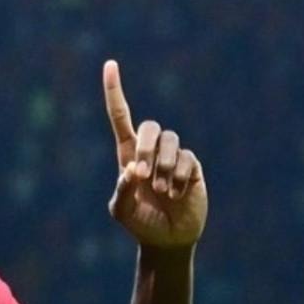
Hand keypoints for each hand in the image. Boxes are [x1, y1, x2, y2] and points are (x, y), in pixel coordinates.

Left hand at [103, 60, 208, 248]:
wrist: (167, 239)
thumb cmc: (140, 223)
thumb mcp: (121, 210)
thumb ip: (122, 190)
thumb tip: (131, 168)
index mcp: (127, 154)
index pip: (120, 116)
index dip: (115, 91)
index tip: (110, 64)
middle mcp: (151, 150)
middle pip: (149, 127)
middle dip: (145, 149)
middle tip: (141, 175)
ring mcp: (174, 156)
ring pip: (171, 141)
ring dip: (164, 167)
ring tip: (162, 191)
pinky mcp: (193, 166)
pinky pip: (188, 158)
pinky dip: (179, 177)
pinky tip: (176, 195)